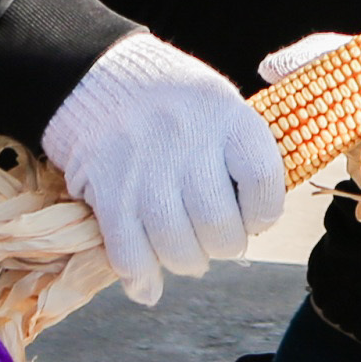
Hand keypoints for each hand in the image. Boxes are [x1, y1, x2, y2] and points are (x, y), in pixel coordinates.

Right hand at [41, 35, 285, 303]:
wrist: (94, 75)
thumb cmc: (169, 98)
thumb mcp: (216, 102)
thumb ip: (238, 152)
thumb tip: (257, 217)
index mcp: (224, 113)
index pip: (263, 178)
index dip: (265, 211)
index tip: (256, 217)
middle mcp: (186, 140)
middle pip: (218, 223)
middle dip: (225, 246)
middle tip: (219, 241)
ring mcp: (144, 167)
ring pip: (175, 245)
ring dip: (187, 263)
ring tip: (189, 256)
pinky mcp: (107, 190)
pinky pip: (128, 251)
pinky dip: (141, 278)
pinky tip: (149, 286)